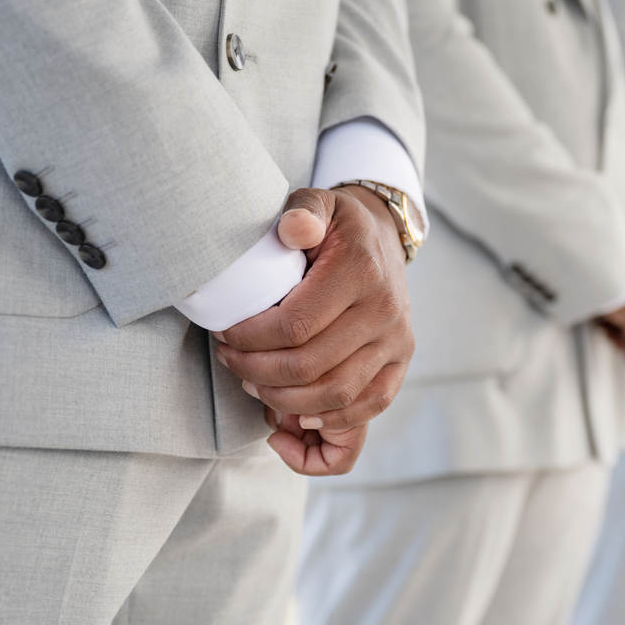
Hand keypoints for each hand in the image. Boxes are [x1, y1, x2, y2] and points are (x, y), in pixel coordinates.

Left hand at [213, 184, 413, 475]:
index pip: (295, 325)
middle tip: (230, 360)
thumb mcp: (318, 203)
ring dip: (285, 400)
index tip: (223, 333)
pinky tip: (298, 416)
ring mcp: (397, 342)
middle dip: (257, 371)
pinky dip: (331, 421)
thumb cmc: (337, 226)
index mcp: (361, 271)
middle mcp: (385, 311)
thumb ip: (302, 211)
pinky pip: (368, 407)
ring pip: (335, 394)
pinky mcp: (400, 363)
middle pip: (310, 367)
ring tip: (254, 384)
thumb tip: (292, 229)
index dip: (250, 339)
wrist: (383, 239)